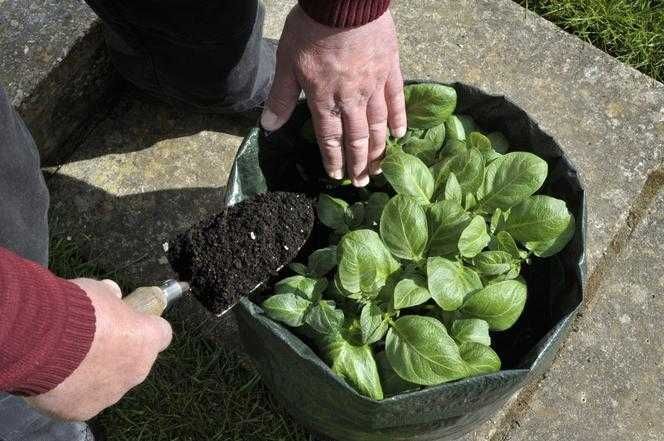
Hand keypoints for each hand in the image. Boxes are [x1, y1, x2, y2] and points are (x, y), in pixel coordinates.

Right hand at [25, 278, 171, 420]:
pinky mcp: (85, 410)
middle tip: (92, 341)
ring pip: (111, 383)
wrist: (42, 339)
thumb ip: (111, 297)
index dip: (145, 326)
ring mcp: (112, 394)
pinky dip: (72, 390)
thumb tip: (112, 295)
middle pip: (136, 361)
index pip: (161, 334)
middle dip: (118, 352)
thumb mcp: (101, 291)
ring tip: (68, 360)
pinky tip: (56, 376)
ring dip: (96, 373)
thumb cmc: (79, 310)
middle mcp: (137, 371)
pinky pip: (84, 399)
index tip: (130, 321)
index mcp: (148, 340)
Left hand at [261, 6, 405, 186]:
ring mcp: (374, 85)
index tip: (337, 176)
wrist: (344, 2)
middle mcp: (351, 98)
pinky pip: (396, 99)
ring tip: (380, 167)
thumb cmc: (311, 29)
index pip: (330, 138)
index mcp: (325, 99)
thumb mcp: (287, 61)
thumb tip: (269, 127)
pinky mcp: (390, 69)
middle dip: (359, 163)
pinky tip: (400, 134)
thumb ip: (281, 96)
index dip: (333, 159)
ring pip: (378, 124)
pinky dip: (398, 118)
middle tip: (362, 182)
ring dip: (379, 149)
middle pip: (357, 138)